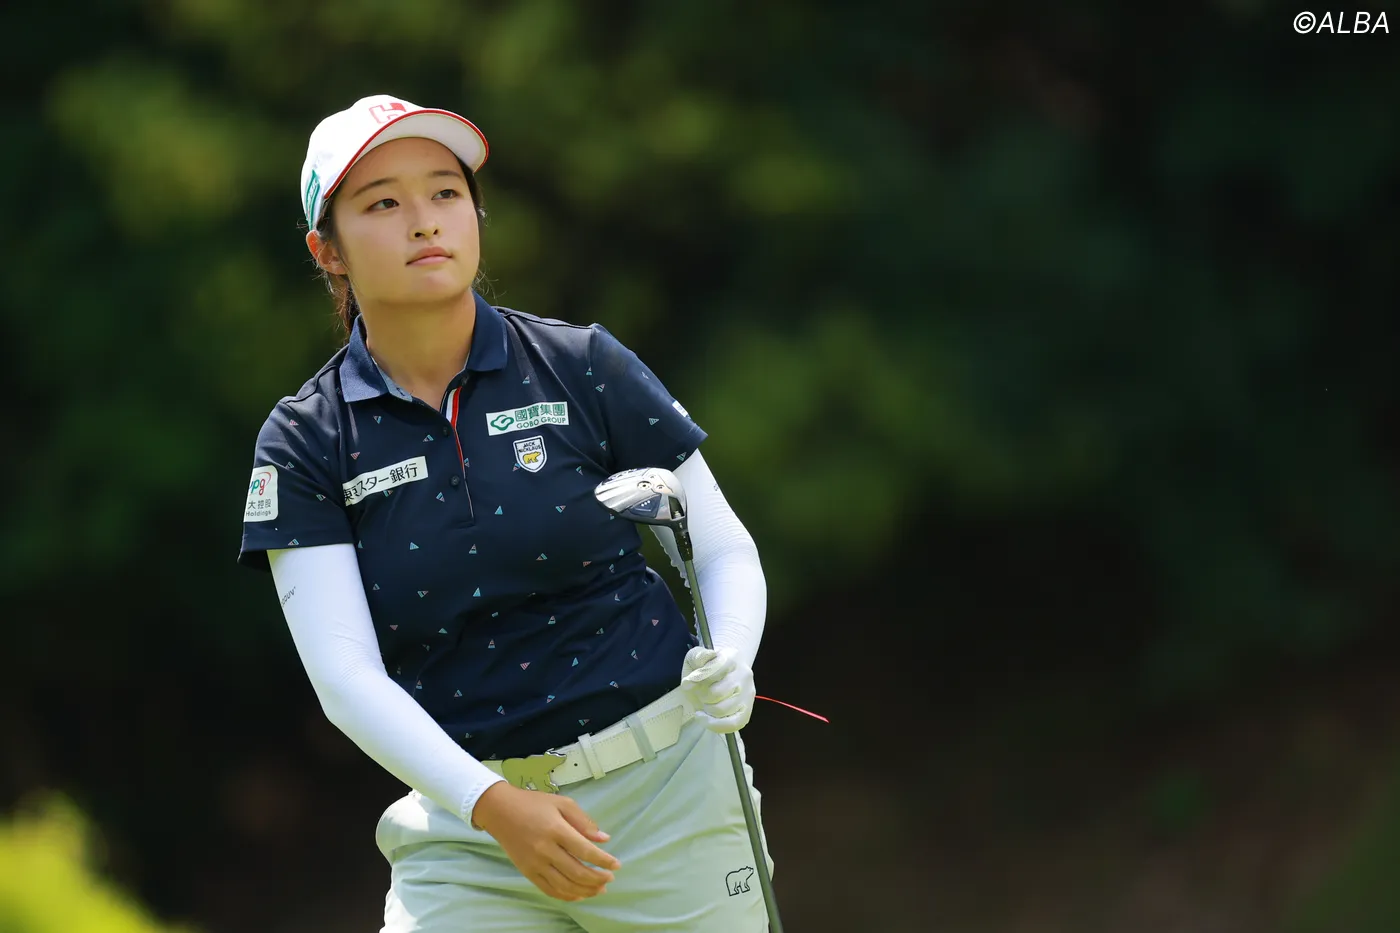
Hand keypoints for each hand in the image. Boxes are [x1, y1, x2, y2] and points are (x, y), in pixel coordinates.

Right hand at [470, 782, 620, 900]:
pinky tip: (579, 894)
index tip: (616, 864)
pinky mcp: (527, 872)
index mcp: (556, 830)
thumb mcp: (562, 803)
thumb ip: (584, 821)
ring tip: (599, 889)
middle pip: (577, 872)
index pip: (585, 851)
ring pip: (565, 885)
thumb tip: (604, 839)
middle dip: (598, 878)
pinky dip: (567, 895)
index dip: (604, 861)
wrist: (499, 811)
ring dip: (585, 890)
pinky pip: (549, 890)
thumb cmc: (533, 804)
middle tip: (610, 878)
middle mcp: (545, 850)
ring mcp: (535, 864)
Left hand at [680, 646, 755, 732]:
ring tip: (705, 704)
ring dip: (708, 710)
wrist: (725, 672)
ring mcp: (748, 693)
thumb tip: (690, 681)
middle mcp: (744, 675)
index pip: (713, 671)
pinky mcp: (748, 710)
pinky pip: (733, 724)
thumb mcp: (698, 656)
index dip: (697, 679)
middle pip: (716, 693)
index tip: (688, 683)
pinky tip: (707, 719)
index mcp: (733, 657)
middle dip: (702, 696)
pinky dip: (716, 725)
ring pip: (723, 710)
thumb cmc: (708, 666)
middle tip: (700, 694)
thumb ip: (696, 659)